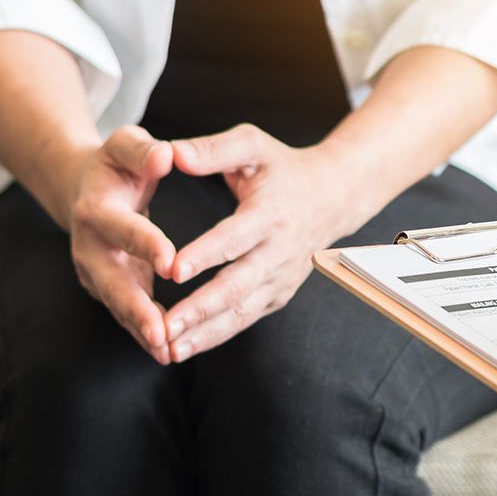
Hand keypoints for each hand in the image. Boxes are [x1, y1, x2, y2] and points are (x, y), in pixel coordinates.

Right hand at [67, 126, 177, 362]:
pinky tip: (168, 352)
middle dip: (135, 307)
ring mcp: (94, 272)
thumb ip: (143, 150)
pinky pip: (125, 314)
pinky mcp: (106, 288)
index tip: (171, 261)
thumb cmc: (117, 164)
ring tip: (167, 351)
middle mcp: (89, 245)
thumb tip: (165, 155)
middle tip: (161, 331)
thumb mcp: (126, 144)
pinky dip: (143, 333)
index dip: (145, 243)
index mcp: (97, 208)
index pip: (123, 228)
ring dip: (140, 329)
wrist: (86, 188)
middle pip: (111, 280)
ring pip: (117, 305)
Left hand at [163, 124, 362, 361]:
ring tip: (169, 350)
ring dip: (205, 333)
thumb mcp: (252, 145)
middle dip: (200, 309)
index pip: (235, 238)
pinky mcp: (278, 294)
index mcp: (270, 213)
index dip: (205, 255)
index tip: (173, 270)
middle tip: (164, 326)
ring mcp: (280, 277)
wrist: (332, 196)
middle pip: (237, 286)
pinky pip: (245, 319)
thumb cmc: (282, 168)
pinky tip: (185, 347)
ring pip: (241, 312)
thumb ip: (211, 149)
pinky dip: (215, 336)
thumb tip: (171, 153)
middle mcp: (278, 251)